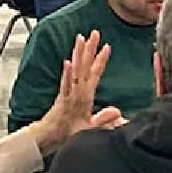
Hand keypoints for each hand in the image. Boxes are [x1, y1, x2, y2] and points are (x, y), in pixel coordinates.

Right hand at [29, 32, 125, 154]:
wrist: (52, 140)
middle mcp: (77, 90)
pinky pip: (65, 86)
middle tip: (95, 32)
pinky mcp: (62, 101)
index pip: (95, 73)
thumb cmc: (68, 132)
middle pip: (85, 66)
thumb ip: (105, 119)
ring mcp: (69, 93)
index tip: (107, 46)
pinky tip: (69, 63)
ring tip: (80, 39)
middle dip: (90, 48)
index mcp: (85, 95)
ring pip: (75, 70)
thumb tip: (118, 113)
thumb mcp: (91, 126)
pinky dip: (67, 74)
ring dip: (78, 54)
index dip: (101, 60)